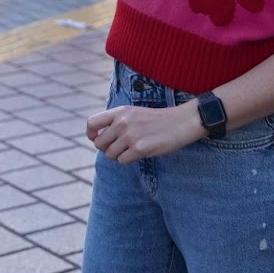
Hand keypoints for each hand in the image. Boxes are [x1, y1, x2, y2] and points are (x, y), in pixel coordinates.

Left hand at [85, 103, 204, 163]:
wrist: (182, 122)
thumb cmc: (158, 119)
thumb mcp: (134, 113)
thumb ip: (117, 122)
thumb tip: (99, 138)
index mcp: (120, 111)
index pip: (91, 123)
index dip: (91, 134)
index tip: (97, 138)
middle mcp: (122, 122)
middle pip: (99, 143)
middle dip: (107, 148)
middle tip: (120, 147)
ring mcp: (130, 136)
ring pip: (109, 155)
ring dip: (118, 155)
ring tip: (132, 149)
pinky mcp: (139, 149)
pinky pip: (122, 161)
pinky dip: (129, 160)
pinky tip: (140, 152)